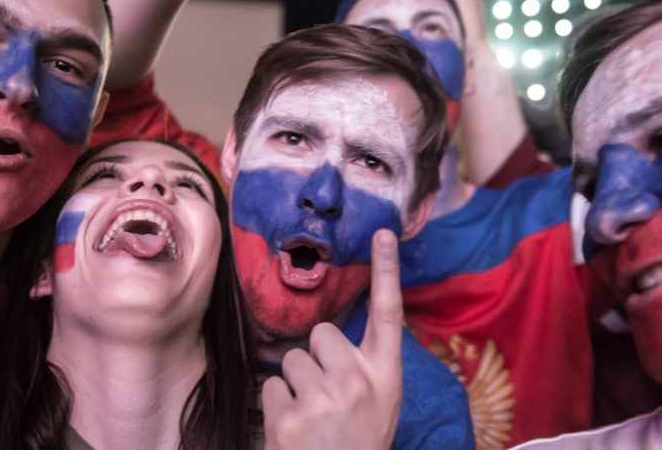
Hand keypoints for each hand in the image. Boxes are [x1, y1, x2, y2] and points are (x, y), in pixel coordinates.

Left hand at [263, 230, 403, 449]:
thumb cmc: (358, 443)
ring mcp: (323, 400)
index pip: (390, 314)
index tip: (384, 233)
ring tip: (312, 420)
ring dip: (296, 385)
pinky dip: (276, 406)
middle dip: (317, 358)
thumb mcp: (379, 404)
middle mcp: (359, 383)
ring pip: (292, 359)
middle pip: (321, 333)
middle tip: (328, 397)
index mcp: (386, 378)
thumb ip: (365, 367)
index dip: (387, 272)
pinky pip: (270, 385)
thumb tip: (333, 334)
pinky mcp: (289, 417)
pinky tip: (294, 431)